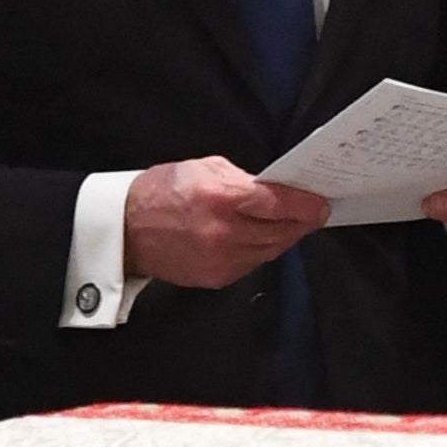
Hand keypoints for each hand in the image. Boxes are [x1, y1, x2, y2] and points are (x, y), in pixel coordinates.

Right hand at [131, 156, 331, 289]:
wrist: (124, 230)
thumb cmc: (163, 191)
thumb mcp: (203, 169)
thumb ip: (244, 180)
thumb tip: (278, 190)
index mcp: (220, 197)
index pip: (279, 204)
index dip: (306, 205)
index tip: (322, 204)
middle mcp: (223, 232)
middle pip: (282, 231)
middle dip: (302, 222)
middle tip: (314, 213)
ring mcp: (221, 258)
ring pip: (272, 250)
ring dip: (285, 236)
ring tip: (291, 223)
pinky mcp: (217, 277)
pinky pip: (254, 263)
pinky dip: (262, 250)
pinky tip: (261, 237)